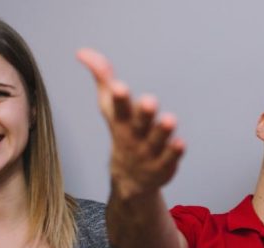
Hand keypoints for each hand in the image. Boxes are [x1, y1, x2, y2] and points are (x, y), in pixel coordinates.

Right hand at [77, 49, 184, 198]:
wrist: (130, 178)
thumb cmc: (122, 132)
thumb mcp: (110, 106)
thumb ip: (101, 77)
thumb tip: (83, 52)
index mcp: (121, 120)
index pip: (118, 107)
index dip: (119, 97)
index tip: (119, 86)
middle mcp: (135, 135)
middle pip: (139, 123)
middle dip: (144, 112)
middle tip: (150, 101)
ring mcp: (149, 151)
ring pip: (157, 140)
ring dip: (163, 130)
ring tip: (170, 119)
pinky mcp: (165, 164)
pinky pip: (170, 157)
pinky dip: (175, 151)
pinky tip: (181, 143)